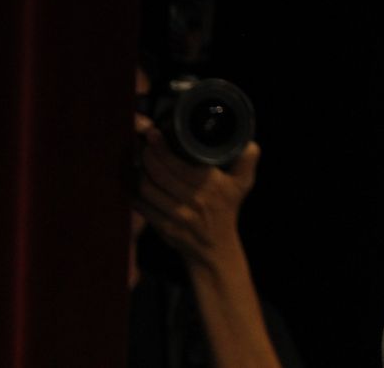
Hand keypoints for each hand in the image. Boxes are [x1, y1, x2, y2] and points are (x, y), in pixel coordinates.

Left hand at [134, 112, 259, 271]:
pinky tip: (134, 181)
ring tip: (138, 160)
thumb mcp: (242, 185)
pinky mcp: (162, 227)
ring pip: (148, 189)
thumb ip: (247, 161)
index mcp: (211, 186)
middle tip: (143, 144)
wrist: (215, 248)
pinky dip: (134, 192)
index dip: (162, 148)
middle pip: (160, 174)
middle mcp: (194, 201)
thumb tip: (249, 142)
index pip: (180, 164)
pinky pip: (142, 206)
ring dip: (139, 173)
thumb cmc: (226, 210)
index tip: (153, 134)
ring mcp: (177, 216)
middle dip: (147, 156)